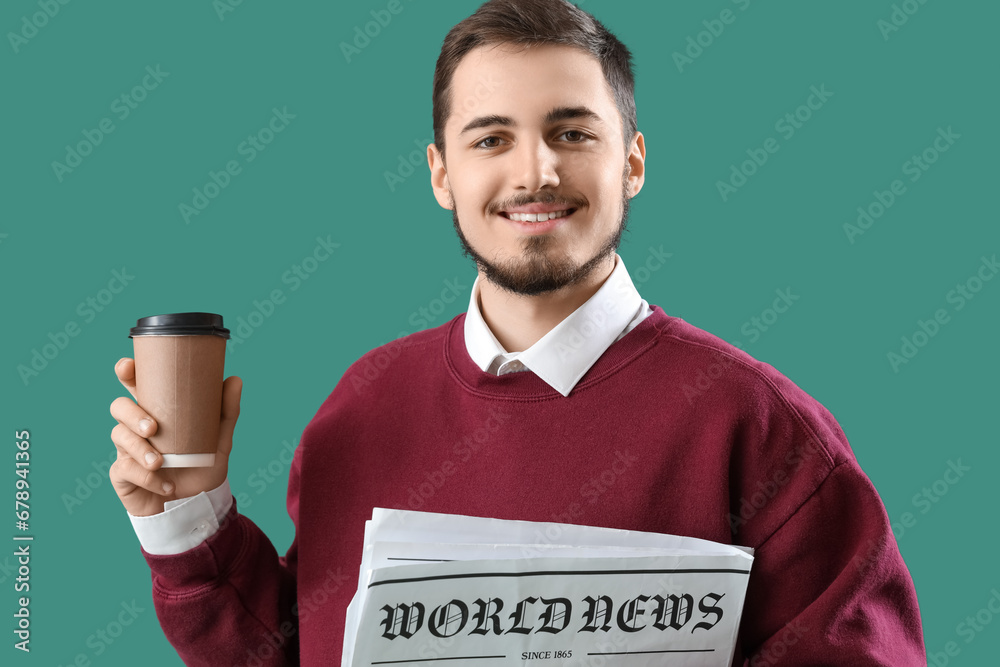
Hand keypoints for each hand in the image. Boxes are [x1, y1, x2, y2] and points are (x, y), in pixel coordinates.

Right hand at [108, 357, 241, 516]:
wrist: (194, 504)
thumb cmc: (201, 466)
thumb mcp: (219, 440)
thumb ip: (227, 412)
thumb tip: (234, 379)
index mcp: (156, 412)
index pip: (135, 386)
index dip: (126, 372)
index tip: (128, 366)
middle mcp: (137, 427)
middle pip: (119, 407)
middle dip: (131, 414)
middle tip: (153, 428)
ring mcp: (126, 449)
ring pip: (118, 436)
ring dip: (138, 448)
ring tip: (160, 462)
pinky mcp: (122, 474)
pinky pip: (125, 470)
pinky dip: (147, 478)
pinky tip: (166, 485)